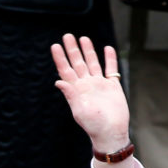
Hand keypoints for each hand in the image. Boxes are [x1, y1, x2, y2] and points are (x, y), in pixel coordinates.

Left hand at [51, 34, 131, 167]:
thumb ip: (70, 94)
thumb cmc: (94, 124)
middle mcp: (86, 85)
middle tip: (67, 36)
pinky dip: (109, 59)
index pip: (66, 70)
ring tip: (83, 38)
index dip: (60, 58)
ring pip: (92, 63)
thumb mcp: (79, 110)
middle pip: (78, 63)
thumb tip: (58, 81)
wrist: (111, 132)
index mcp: (76, 90)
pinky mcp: (112, 86)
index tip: (55, 46)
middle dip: (72, 49)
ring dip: (88, 51)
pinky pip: (111, 69)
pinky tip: (106, 48)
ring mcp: (99, 84)